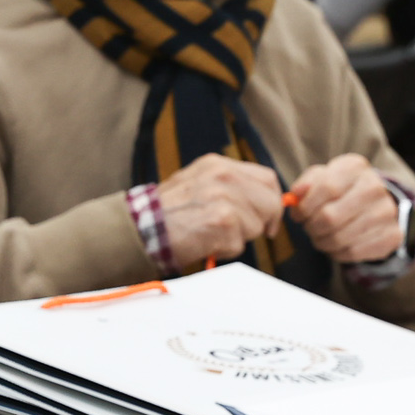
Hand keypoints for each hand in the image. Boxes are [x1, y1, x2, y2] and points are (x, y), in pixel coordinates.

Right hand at [156, 155, 286, 271]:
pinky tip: (204, 242)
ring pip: (257, 226)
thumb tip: (263, 200)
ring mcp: (224, 198)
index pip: (268, 178)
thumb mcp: (197, 183)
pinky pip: (240, 244)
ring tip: (211, 234)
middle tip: (242, 233)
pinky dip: (225, 250)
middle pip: (270, 202)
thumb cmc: (167, 212)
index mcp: (218, 165)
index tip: (267, 218)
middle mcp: (224, 176)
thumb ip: (229, 186)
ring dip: (238, 238)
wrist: (142, 229)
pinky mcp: (223, 221)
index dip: (272, 201)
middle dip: (262, 223)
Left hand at [287, 154, 403, 262]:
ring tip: (321, 236)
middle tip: (309, 228)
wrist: (374, 204)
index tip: (298, 215)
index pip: (326, 188)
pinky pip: (353, 252)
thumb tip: (295, 195)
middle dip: (312, 227)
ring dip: (322, 242)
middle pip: (330, 217)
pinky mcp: (392, 236)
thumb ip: (305, 184)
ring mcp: (386, 212)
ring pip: (339, 238)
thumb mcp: (321, 179)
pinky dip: (338, 253)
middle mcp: (375, 187)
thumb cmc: (340, 190)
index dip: (305, 206)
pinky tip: (337, 244)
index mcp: (355, 167)